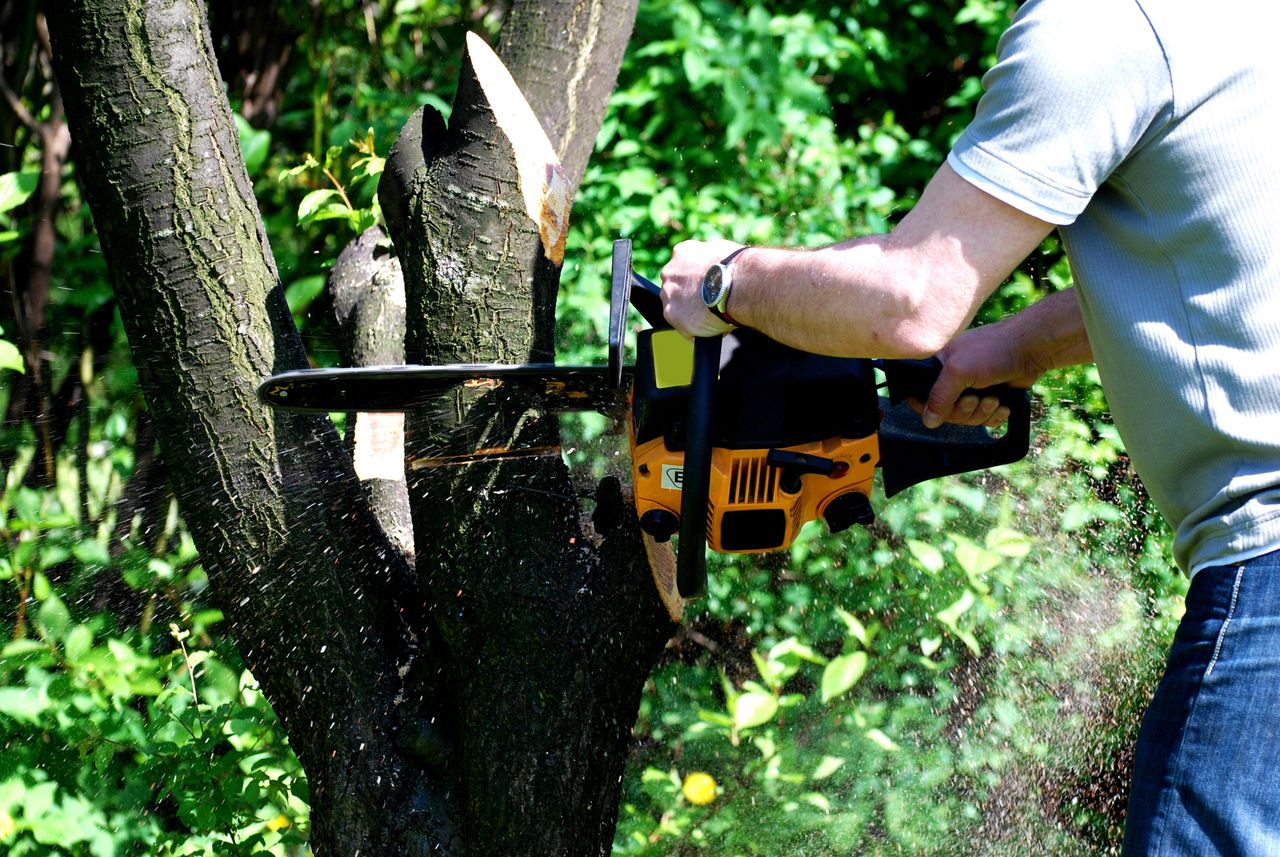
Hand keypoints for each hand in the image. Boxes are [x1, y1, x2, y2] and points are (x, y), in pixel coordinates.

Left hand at [659, 239, 743, 336]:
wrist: (738, 284)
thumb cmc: (737, 267)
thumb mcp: (722, 251)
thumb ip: (711, 259)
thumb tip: (716, 265)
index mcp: (682, 253)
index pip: (683, 270)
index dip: (696, 281)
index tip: (707, 287)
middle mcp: (669, 272)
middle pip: (676, 289)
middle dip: (690, 297)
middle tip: (711, 303)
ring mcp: (668, 294)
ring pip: (677, 309)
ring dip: (692, 315)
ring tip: (714, 317)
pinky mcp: (672, 315)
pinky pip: (684, 328)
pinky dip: (697, 332)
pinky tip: (713, 328)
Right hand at [919, 321, 1043, 428]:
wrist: (1032, 348)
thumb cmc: (995, 350)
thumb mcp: (959, 371)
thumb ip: (939, 396)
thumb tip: (928, 420)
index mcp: (939, 365)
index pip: (921, 394)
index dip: (929, 407)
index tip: (942, 410)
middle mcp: (953, 377)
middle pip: (946, 412)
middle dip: (964, 410)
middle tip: (976, 399)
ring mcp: (972, 387)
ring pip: (966, 417)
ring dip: (981, 413)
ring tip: (993, 399)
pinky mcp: (990, 395)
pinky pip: (984, 418)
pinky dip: (994, 416)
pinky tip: (1002, 405)